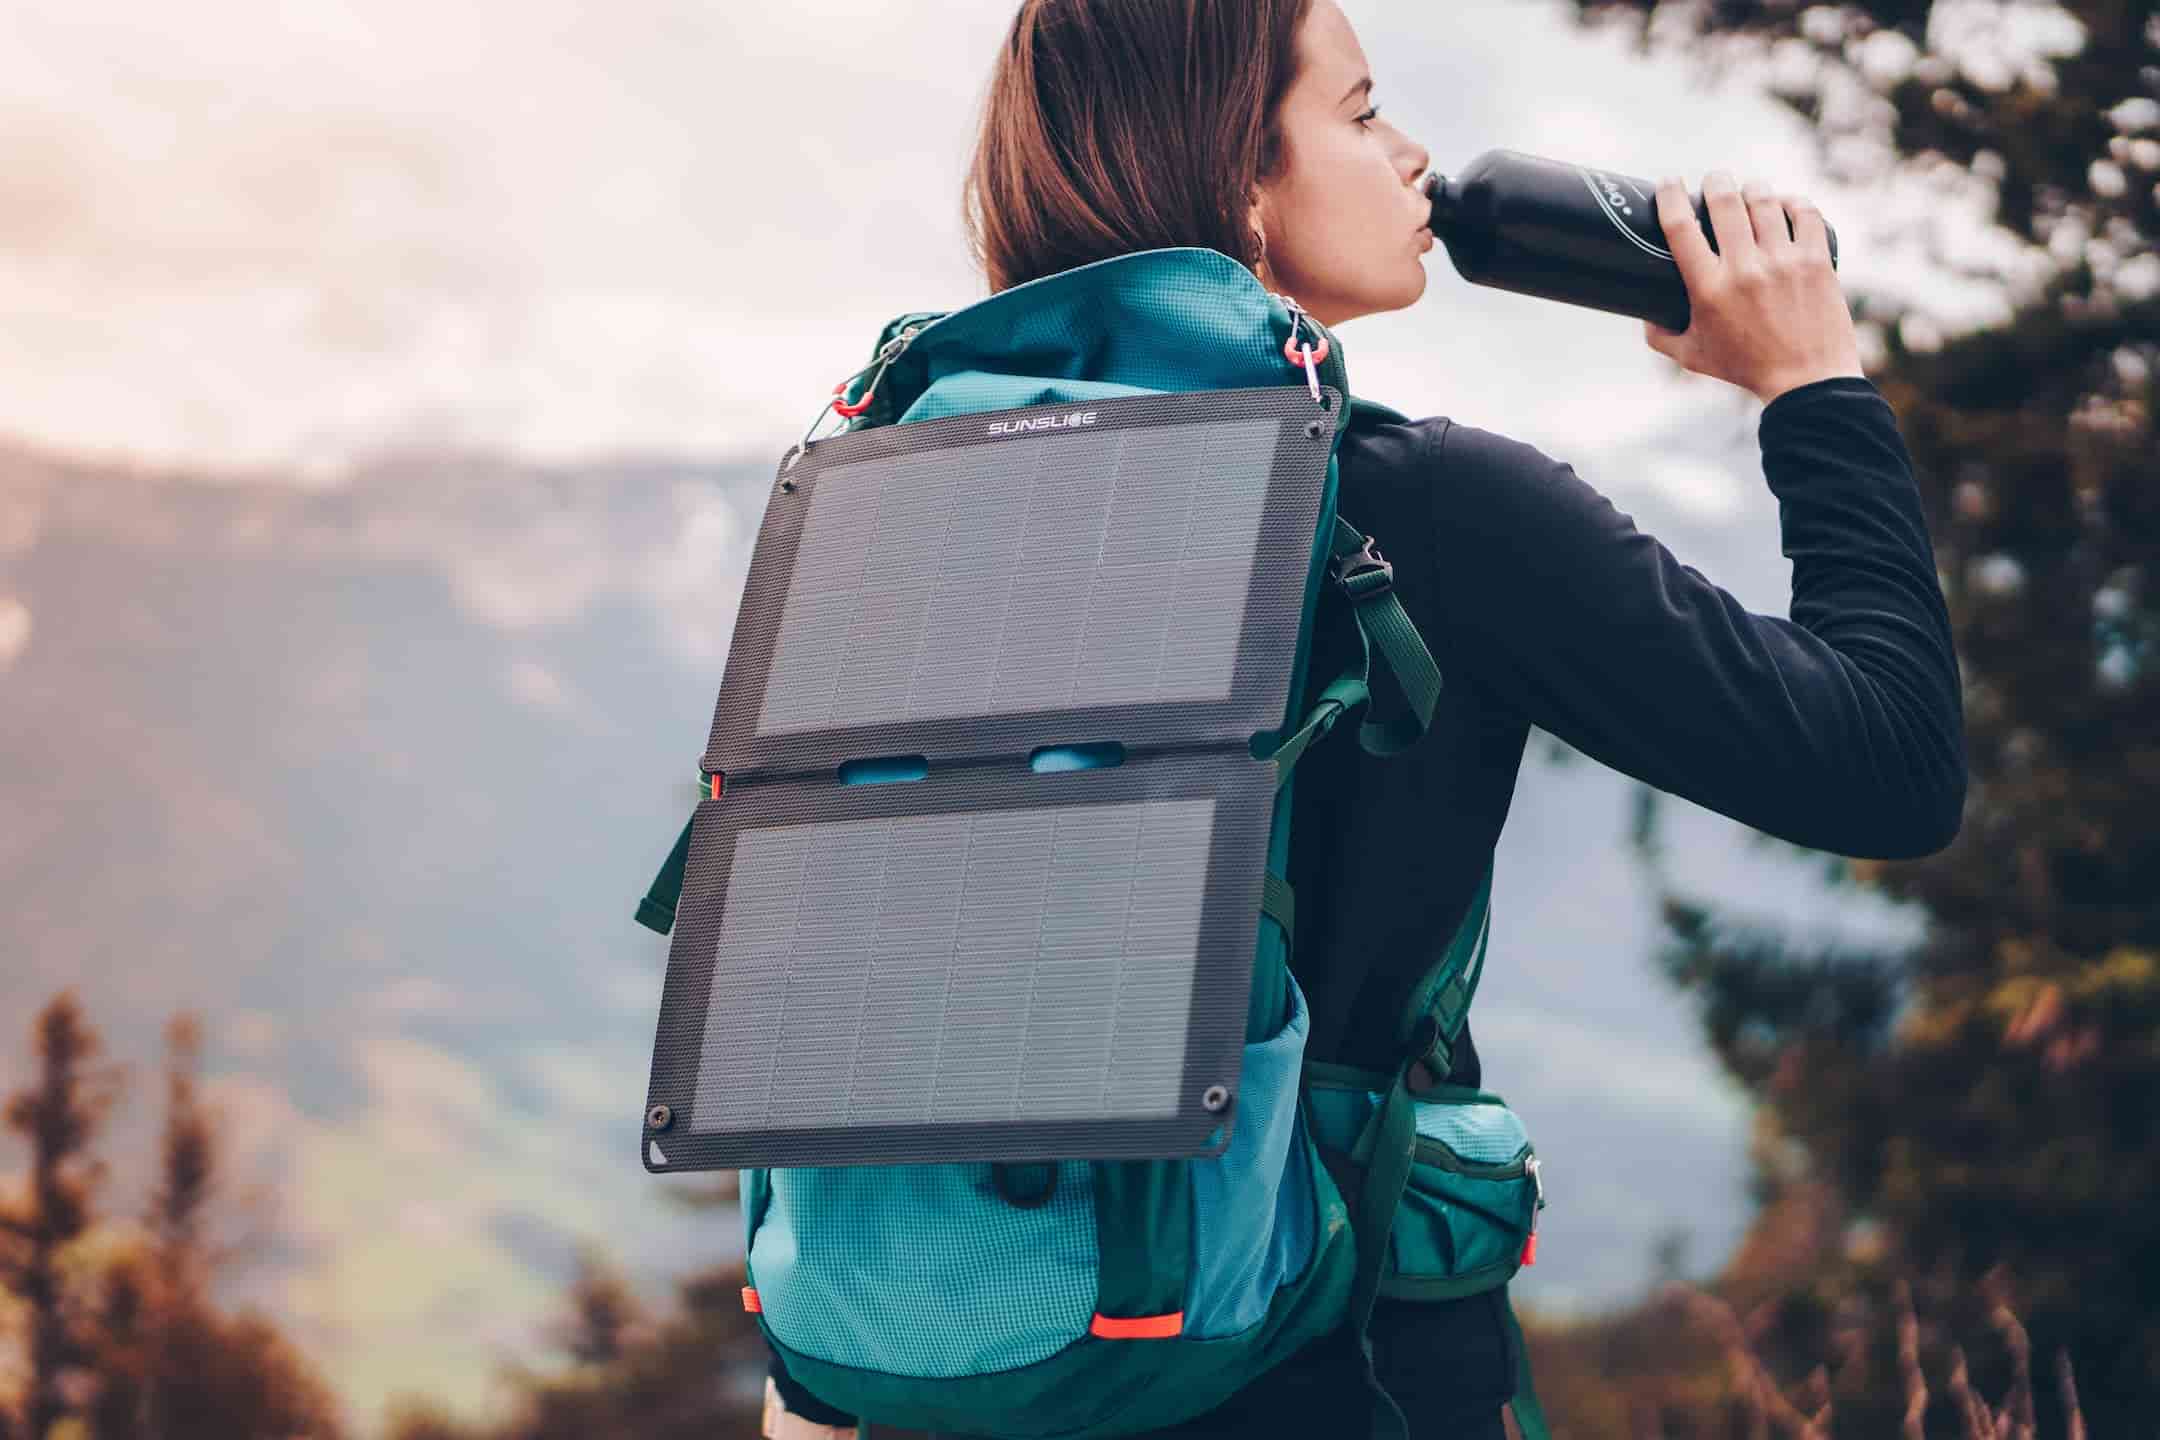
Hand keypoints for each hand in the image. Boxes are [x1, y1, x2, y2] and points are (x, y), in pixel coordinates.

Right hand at [1643, 171, 1866, 404]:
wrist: (1806, 380)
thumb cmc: (1745, 369)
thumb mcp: (1692, 357)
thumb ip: (1660, 336)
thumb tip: (1644, 313)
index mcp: (1708, 289)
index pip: (1681, 227)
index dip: (1670, 195)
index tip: (1668, 182)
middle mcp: (1745, 269)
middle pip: (1724, 201)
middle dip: (1715, 180)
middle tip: (1714, 179)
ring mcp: (1784, 261)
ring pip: (1764, 200)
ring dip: (1752, 187)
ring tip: (1749, 190)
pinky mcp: (1816, 260)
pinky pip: (1805, 212)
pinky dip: (1792, 201)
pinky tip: (1784, 203)